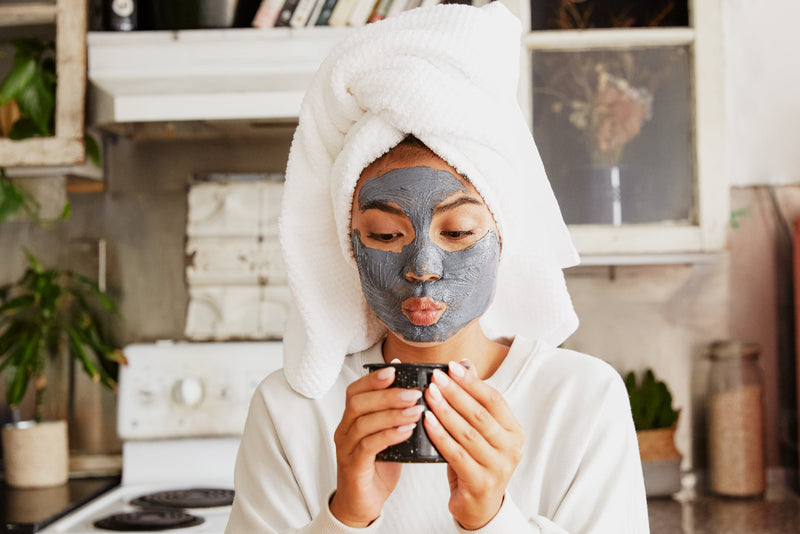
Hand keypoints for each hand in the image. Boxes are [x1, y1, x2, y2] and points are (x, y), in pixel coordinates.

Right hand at [330, 367, 424, 526]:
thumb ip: (395, 416)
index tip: (395, 370)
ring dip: (392, 413)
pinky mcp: (353, 467)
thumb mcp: (387, 436)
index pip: (355, 391)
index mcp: (350, 420)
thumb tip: (414, 390)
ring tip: (417, 410)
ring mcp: (346, 449)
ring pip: (363, 422)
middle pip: (358, 403)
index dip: (373, 379)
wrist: (361, 505)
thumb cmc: (377, 468)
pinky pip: (368, 446)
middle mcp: (344, 431)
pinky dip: (389, 435)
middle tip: (414, 392)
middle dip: (388, 394)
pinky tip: (407, 431)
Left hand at [423, 360, 524, 529]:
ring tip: (428, 395)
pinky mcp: (480, 483)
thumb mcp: (482, 431)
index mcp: (514, 431)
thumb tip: (465, 364)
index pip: (494, 400)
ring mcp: (497, 467)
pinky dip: (440, 435)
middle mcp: (511, 449)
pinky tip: (427, 421)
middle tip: (435, 378)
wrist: (479, 505)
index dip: (472, 382)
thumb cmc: (478, 460)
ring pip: (467, 433)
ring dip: (445, 411)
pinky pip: (456, 454)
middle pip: (480, 415)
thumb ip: (475, 399)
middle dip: (455, 393)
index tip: (451, 367)